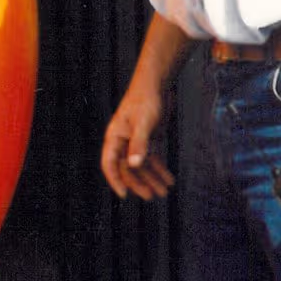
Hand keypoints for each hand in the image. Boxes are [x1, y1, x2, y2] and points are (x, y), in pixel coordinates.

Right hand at [100, 82, 174, 200]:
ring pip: (142, 165)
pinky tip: (169, 178)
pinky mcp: (149, 138)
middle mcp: (124, 141)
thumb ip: (139, 144)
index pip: (110, 163)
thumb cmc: (146, 100)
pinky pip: (153, 158)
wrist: (157, 84)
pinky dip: (160, 169)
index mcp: (115, 137)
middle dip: (140, 183)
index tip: (124, 195)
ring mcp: (137, 140)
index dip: (115, 180)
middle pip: (128, 168)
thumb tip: (134, 165)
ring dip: (152, 178)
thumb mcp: (143, 123)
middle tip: (152, 197)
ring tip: (164, 192)